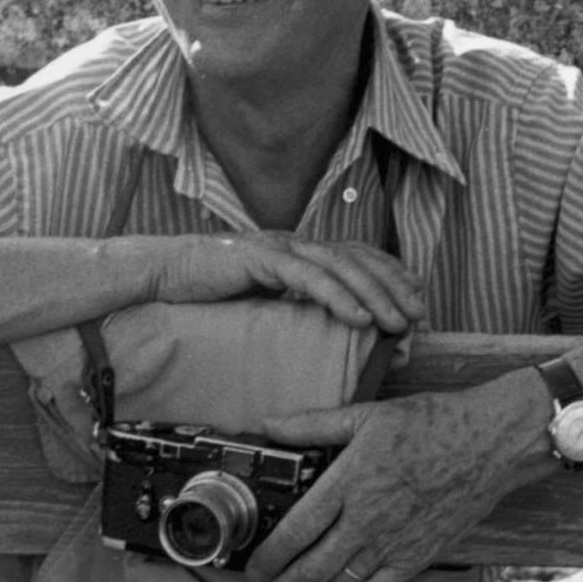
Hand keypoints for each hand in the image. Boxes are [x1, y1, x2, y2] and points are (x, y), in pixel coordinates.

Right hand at [146, 232, 422, 334]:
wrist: (163, 278)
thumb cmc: (208, 295)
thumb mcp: (264, 305)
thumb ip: (295, 312)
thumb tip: (329, 336)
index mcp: (299, 253)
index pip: (358, 257)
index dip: (392, 275)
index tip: (417, 301)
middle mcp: (296, 245)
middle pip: (359, 259)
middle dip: (394, 287)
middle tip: (419, 316)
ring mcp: (280, 248)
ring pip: (341, 266)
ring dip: (374, 294)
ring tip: (397, 322)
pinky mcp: (261, 258)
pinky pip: (308, 277)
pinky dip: (337, 296)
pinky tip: (358, 318)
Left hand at [246, 376, 549, 581]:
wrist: (491, 443)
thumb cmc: (432, 424)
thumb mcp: (367, 415)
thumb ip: (314, 424)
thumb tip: (271, 425)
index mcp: (350, 483)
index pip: (295, 530)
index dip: (267, 555)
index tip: (252, 564)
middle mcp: (367, 520)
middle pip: (310, 567)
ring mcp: (393, 544)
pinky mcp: (416, 557)